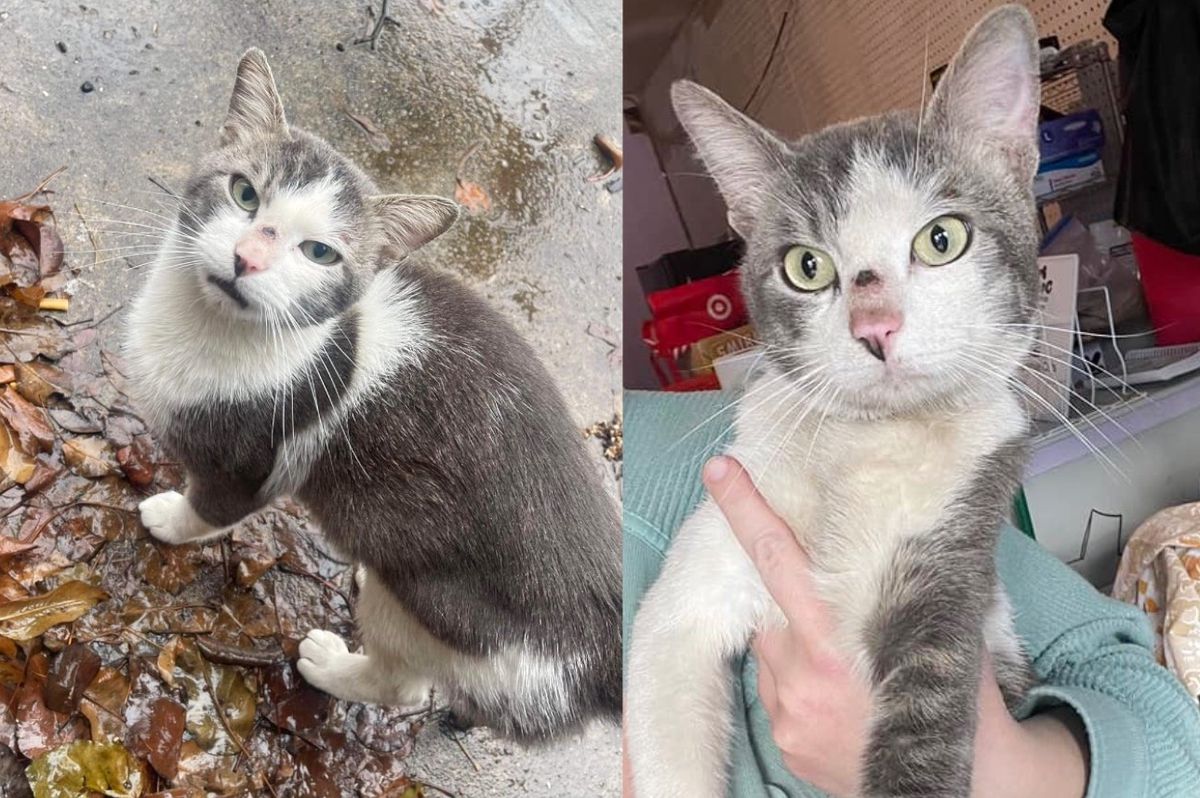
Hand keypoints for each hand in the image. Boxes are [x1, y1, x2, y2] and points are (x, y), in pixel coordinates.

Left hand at [702, 455, 1089, 797]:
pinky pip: (774, 688)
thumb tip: (902, 528)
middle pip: (768, 602)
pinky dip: (796, 677)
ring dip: (794, 637)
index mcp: (836, 643)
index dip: (745, 509)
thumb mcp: (941, 633)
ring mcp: (787, 713)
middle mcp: (801, 677)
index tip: (719, 471)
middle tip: (812, 586)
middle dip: (784, 587)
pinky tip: (837, 692)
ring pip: (770, 646)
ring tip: (842, 658)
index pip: (777, 557)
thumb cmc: (960, 707)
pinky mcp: (784, 740)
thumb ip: (909, 586)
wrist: (962, 791)